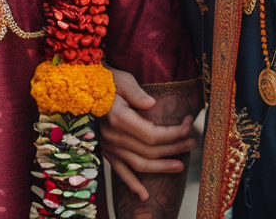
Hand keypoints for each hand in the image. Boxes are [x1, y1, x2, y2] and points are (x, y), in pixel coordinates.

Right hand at [99, 68, 196, 200]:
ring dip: (161, 167)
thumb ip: (136, 92)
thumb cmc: (106, 81)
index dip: (174, 133)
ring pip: (138, 164)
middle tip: (192, 142)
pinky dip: (132, 184)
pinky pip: (120, 171)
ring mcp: (108, 146)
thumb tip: (152, 103)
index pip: (153, 135)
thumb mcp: (121, 79)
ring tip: (180, 166)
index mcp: (119, 119)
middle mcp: (113, 136)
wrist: (83, 88)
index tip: (188, 124)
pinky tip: (144, 195)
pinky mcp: (106, 151)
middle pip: (150, 151)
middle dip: (174, 148)